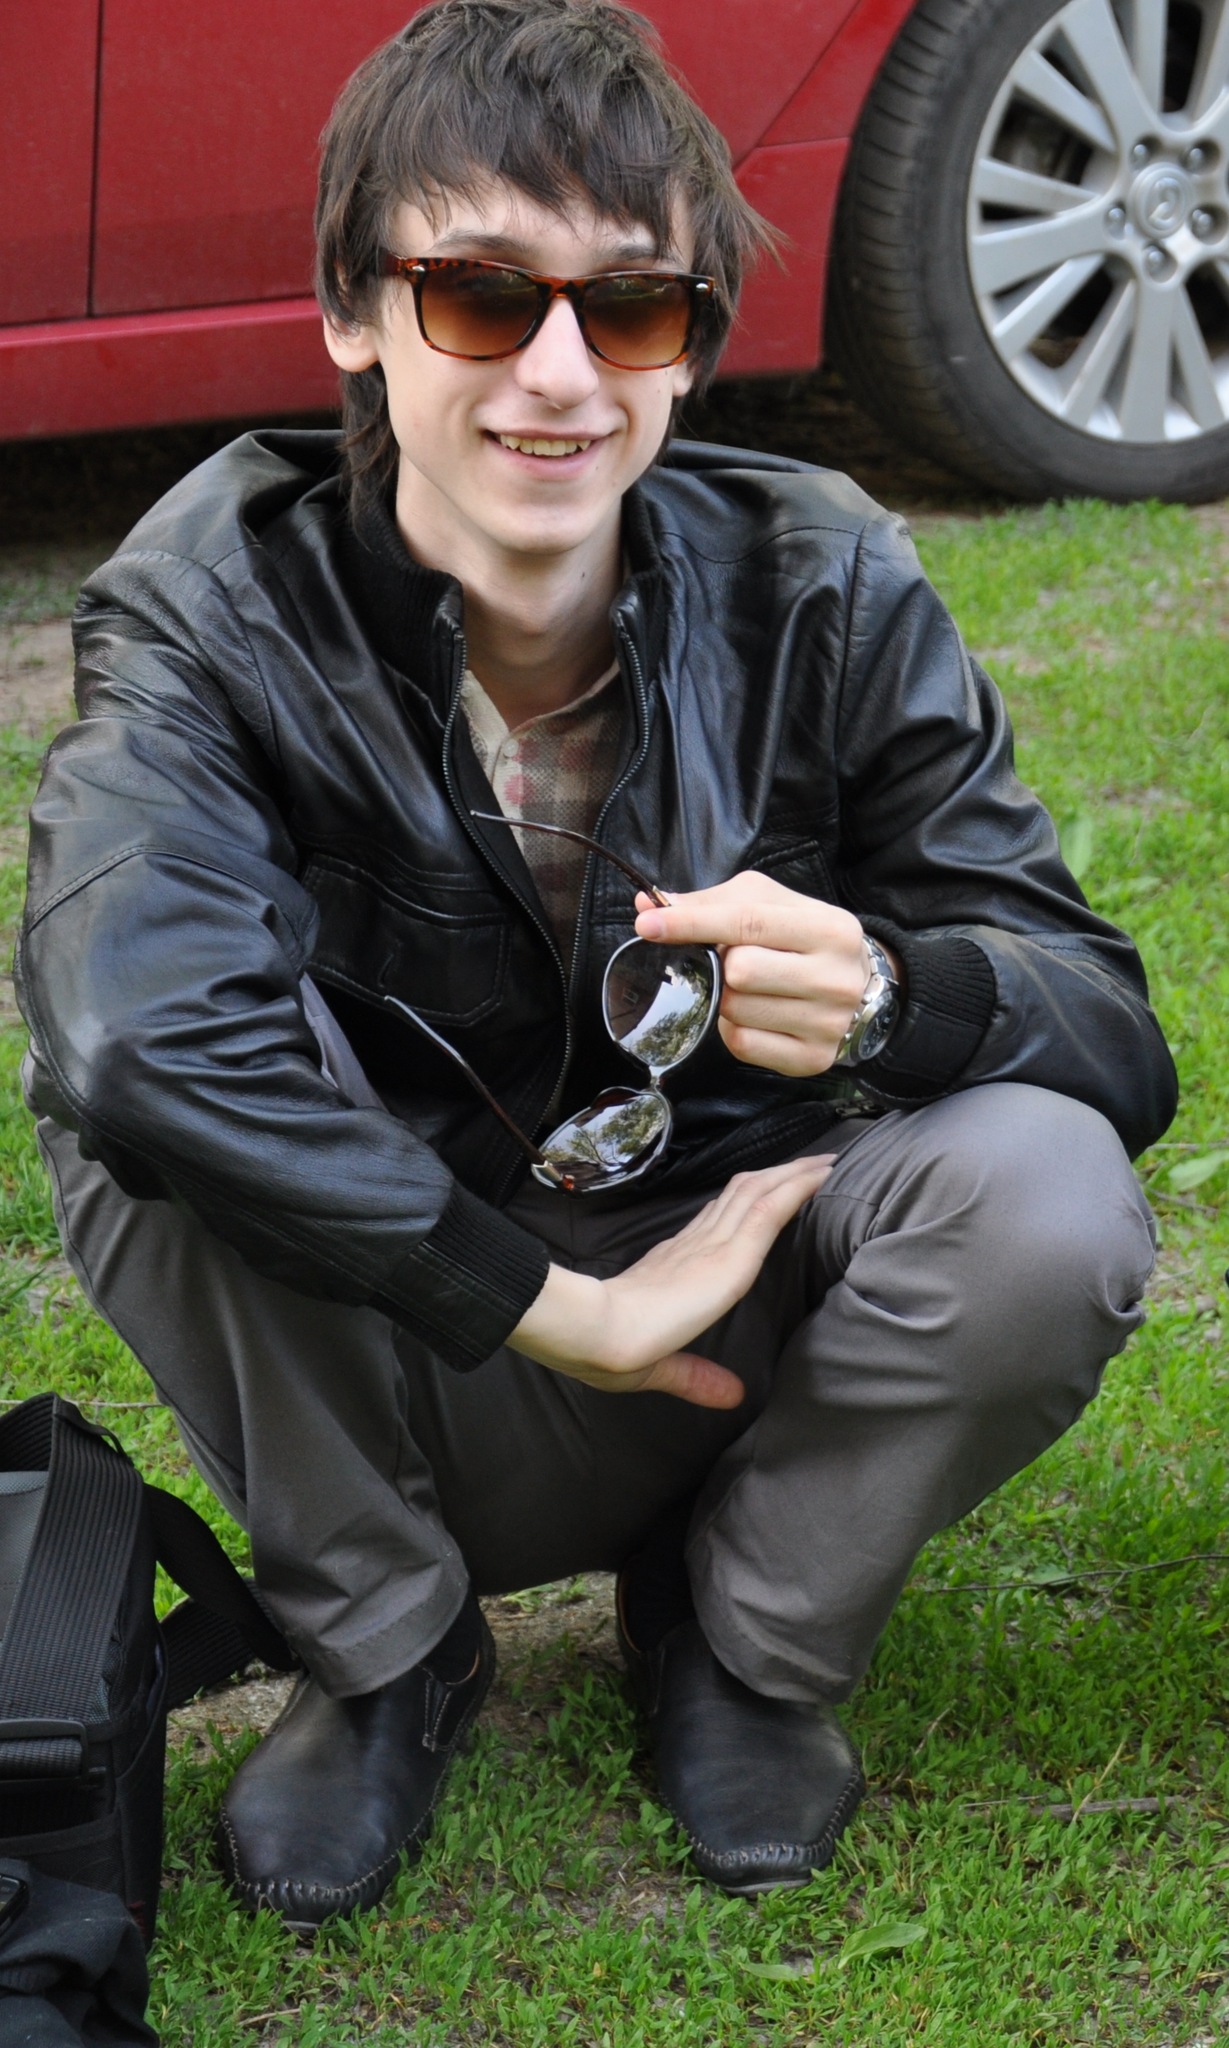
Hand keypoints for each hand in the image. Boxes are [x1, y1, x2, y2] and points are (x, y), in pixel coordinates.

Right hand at [507, 1152, 832, 1406]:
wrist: (592, 1334)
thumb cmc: (609, 1349)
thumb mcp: (662, 1368)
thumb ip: (697, 1376)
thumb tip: (732, 1397)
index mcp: (673, 1265)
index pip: (716, 1224)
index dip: (744, 1203)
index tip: (768, 1190)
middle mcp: (694, 1246)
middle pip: (742, 1198)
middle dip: (775, 1178)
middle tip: (810, 1163)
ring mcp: (712, 1246)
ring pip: (759, 1195)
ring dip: (792, 1176)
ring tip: (822, 1162)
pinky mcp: (728, 1255)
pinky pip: (769, 1211)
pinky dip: (796, 1190)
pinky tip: (818, 1176)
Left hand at [635, 871, 880, 1077]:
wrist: (857, 987)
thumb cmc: (800, 939)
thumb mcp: (768, 905)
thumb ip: (709, 903)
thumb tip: (647, 905)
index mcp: (830, 929)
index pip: (747, 922)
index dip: (692, 923)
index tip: (648, 924)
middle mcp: (835, 978)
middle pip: (740, 970)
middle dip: (722, 963)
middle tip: (734, 959)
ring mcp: (827, 1023)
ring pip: (735, 1009)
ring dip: (725, 996)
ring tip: (750, 987)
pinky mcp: (811, 1058)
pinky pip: (741, 1043)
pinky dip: (733, 1027)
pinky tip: (755, 1013)